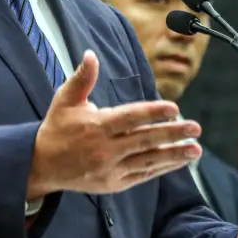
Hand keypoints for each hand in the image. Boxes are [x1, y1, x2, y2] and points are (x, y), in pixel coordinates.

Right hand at [27, 50, 202, 196]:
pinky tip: (178, 161)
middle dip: (172, 134)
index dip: (152, 113)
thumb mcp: (65, 100)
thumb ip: (82, 78)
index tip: (174, 108)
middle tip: (195, 127)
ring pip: (148, 160)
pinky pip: (143, 174)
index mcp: (96, 126)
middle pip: (144, 140)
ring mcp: (111, 168)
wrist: (42, 166)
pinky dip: (162, 168)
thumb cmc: (57, 128)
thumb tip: (90, 54)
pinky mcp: (114, 183)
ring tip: (195, 149)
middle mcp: (105, 149)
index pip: (129, 118)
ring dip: (174, 155)